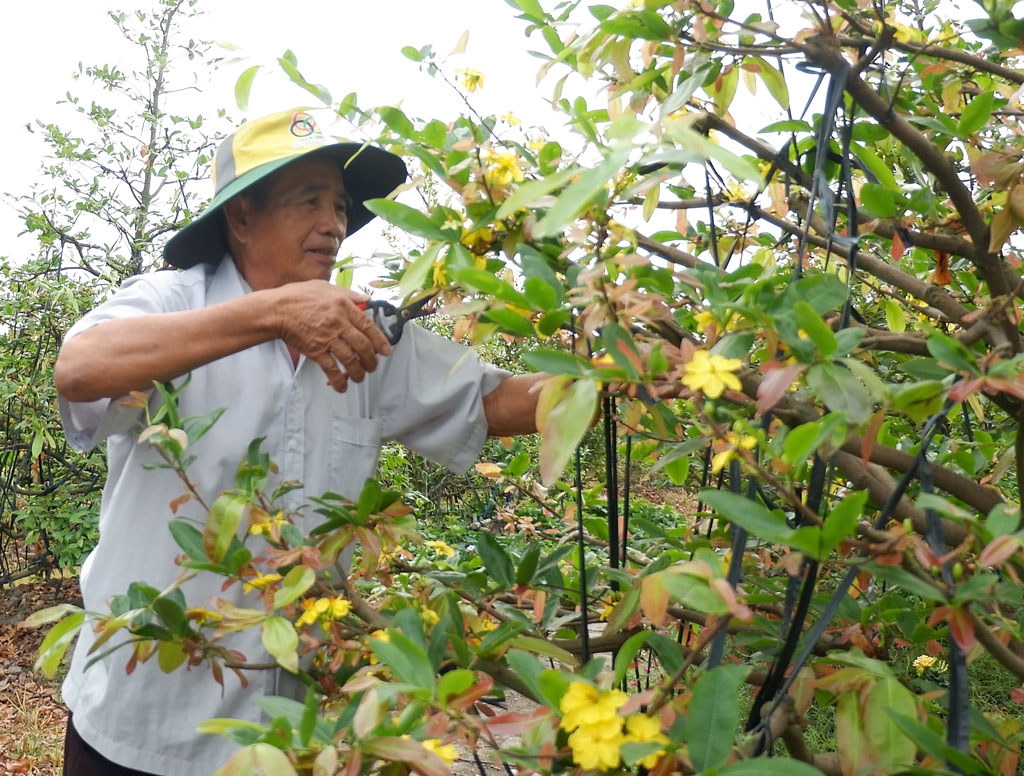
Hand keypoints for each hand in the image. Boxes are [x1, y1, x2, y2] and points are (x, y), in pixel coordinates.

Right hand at [271, 281, 392, 390]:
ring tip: (360, 377)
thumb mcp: (326, 287)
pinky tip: (342, 387)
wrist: (276, 310)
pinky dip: (338, 380)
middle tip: (373, 366)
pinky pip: (331, 369)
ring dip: (358, 372)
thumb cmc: (298, 296)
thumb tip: (366, 300)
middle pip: (363, 345)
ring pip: (350, 359)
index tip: (386, 351)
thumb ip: (349, 294)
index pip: (368, 326)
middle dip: (371, 360)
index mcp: (343, 306)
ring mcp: (327, 338)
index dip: (380, 340)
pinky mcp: (316, 350)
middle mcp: (338, 322)